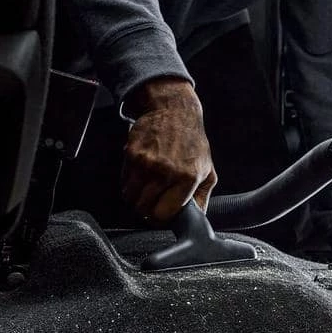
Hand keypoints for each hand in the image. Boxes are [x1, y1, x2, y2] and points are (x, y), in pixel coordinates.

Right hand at [121, 78, 217, 222]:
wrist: (175, 111)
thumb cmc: (193, 143)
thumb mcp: (207, 171)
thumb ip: (202, 198)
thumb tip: (196, 220)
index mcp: (188, 178)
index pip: (164, 214)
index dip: (160, 218)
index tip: (159, 215)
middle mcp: (167, 172)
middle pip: (145, 208)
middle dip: (146, 210)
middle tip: (150, 204)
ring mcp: (148, 163)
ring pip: (131, 197)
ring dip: (135, 198)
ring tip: (145, 190)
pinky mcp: (133, 154)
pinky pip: (124, 181)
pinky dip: (129, 183)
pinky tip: (140, 175)